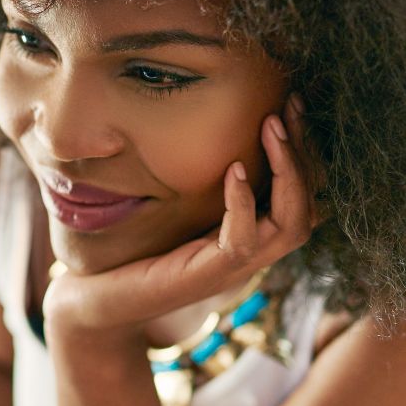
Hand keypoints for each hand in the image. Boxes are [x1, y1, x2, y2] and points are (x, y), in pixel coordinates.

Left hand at [42, 93, 312, 338]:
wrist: (97, 301)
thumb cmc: (135, 251)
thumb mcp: (180, 209)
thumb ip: (207, 184)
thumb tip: (219, 130)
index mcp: (251, 237)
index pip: (303, 197)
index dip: (305, 152)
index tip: (291, 104)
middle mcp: (252, 255)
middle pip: (309, 209)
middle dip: (305, 154)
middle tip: (290, 106)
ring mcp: (233, 269)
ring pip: (291, 226)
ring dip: (288, 173)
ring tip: (272, 129)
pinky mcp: (207, 275)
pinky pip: (243, 240)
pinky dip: (243, 202)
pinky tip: (233, 169)